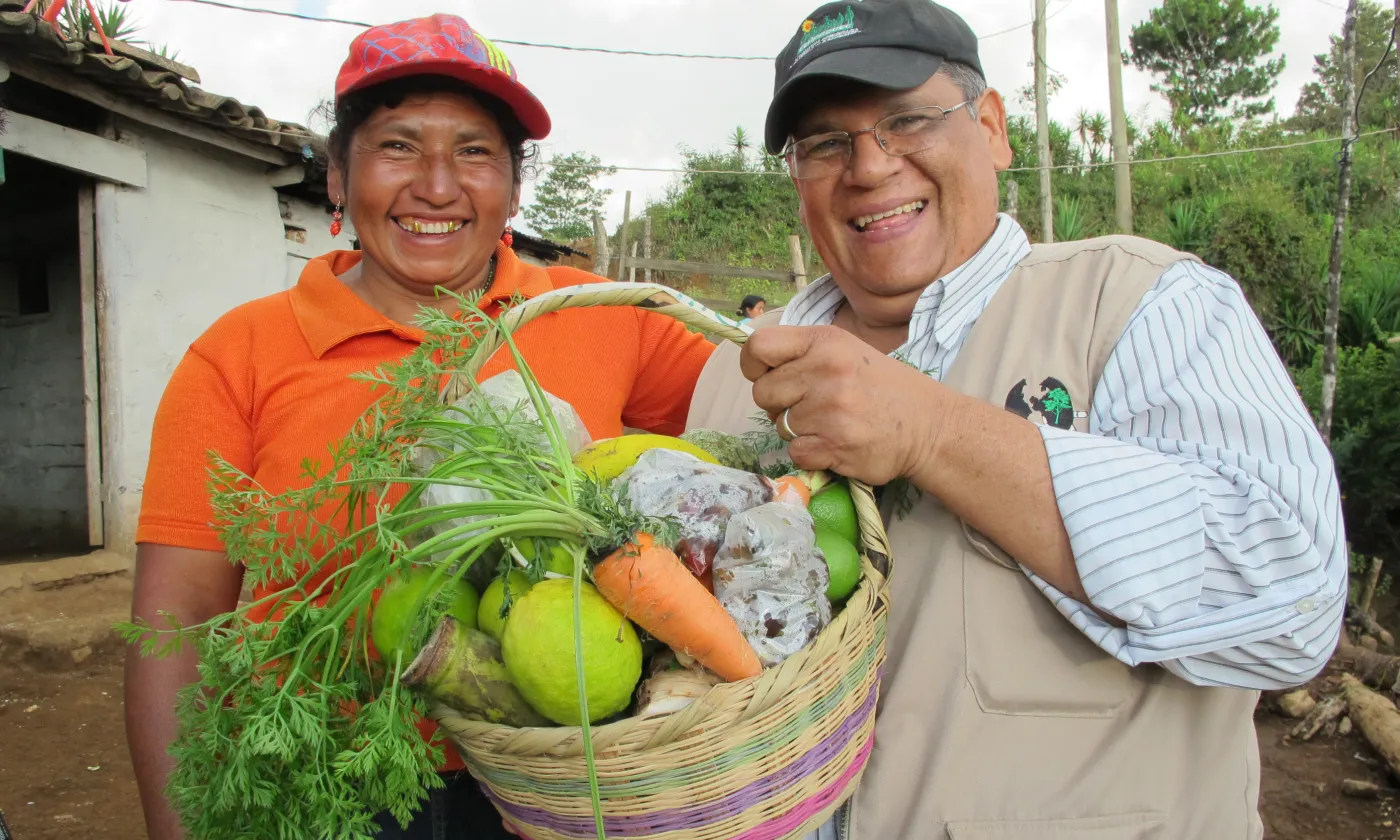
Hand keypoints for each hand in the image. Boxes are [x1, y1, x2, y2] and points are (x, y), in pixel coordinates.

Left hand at [740, 325, 949, 485]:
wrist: (929, 426)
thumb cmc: (882, 387)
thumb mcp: (847, 351)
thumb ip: (803, 354)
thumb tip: (757, 369)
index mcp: (825, 342)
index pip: (759, 346)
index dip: (754, 365)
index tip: (767, 375)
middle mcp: (825, 371)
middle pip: (762, 392)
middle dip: (778, 403)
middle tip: (809, 405)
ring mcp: (829, 409)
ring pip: (779, 425)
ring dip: (799, 429)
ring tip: (832, 422)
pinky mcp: (834, 444)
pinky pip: (795, 451)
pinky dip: (812, 452)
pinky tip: (836, 442)